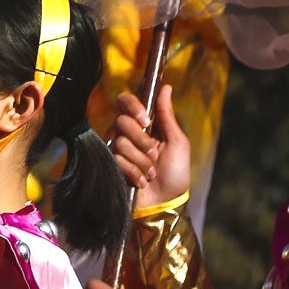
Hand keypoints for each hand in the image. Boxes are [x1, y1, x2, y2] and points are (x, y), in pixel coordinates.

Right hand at [111, 85, 192, 208]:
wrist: (167, 202)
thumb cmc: (176, 172)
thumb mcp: (178, 143)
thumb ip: (167, 115)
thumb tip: (167, 87)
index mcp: (144, 123)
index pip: (126, 101)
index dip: (133, 106)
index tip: (146, 121)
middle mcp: (127, 133)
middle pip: (122, 121)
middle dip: (142, 141)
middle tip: (154, 155)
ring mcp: (118, 149)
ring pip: (120, 142)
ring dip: (141, 161)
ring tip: (151, 173)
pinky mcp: (111, 165)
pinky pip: (116, 160)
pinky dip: (134, 172)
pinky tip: (142, 181)